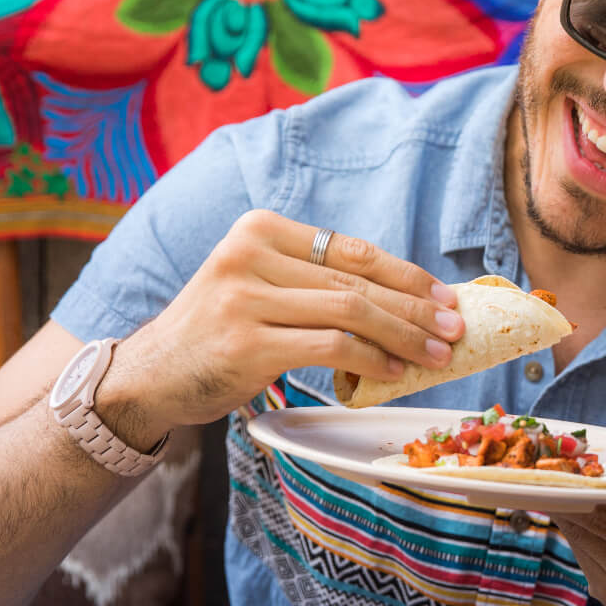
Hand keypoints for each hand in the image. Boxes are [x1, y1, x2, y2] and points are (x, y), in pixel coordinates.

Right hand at [102, 210, 463, 441]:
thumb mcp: (258, 285)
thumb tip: (402, 295)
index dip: (405, 273)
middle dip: (414, 306)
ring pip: (349, 312)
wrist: (150, 375)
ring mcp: (244, 299)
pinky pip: (330, 347)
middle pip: (355, 280)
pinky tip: (394, 370)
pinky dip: (371, 359)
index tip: (443, 295)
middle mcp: (248, 255)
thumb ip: (312, 281)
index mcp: (259, 230)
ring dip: (403, 335)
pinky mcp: (246, 344)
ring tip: (436, 353)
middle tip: (454, 327)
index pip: (351, 250)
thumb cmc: (219, 332)